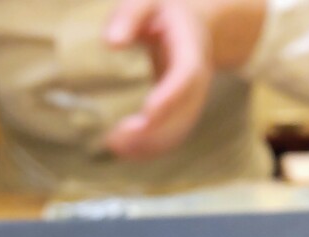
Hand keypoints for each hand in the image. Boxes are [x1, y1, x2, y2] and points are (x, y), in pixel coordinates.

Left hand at [103, 0, 265, 159]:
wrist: (192, 27)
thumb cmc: (164, 13)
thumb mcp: (149, 1)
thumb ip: (129, 16)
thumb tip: (111, 43)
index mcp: (192, 53)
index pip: (185, 80)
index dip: (169, 99)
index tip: (145, 114)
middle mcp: (197, 84)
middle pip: (182, 114)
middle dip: (152, 132)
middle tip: (116, 140)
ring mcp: (192, 103)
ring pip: (177, 133)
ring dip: (148, 146)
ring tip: (114, 146)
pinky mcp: (181, 116)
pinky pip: (170, 138)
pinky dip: (149, 149)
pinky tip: (123, 150)